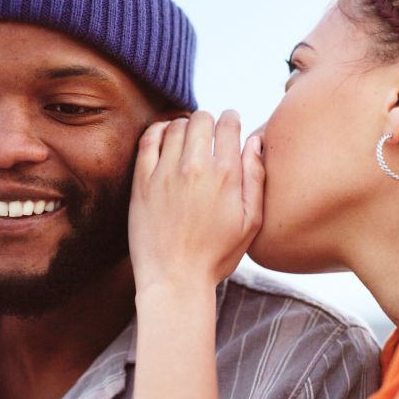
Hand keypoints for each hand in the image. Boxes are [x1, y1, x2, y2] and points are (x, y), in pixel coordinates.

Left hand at [129, 110, 264, 294]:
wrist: (174, 280)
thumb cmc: (216, 256)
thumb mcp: (250, 222)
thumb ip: (256, 178)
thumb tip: (255, 142)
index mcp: (226, 174)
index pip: (228, 123)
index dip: (231, 119)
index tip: (229, 126)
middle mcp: (195, 167)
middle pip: (201, 118)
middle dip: (208, 121)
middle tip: (208, 134)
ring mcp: (165, 172)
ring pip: (176, 125)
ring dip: (184, 125)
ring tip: (187, 138)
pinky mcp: (142, 181)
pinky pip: (148, 139)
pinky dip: (158, 130)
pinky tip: (164, 137)